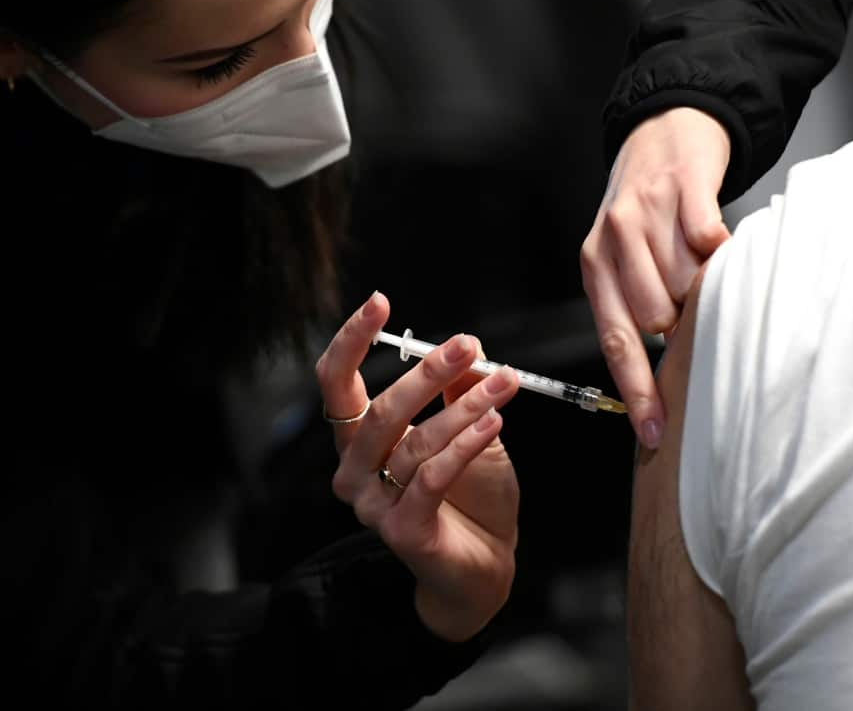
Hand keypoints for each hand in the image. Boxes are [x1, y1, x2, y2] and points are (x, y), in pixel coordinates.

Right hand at [317, 292, 520, 641]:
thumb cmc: (471, 493)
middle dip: (426, 373)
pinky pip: (432, 478)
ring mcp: (374, 505)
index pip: (336, 382)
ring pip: (415, 443)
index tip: (380, 301)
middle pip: (378, 411)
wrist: (485, 562)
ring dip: (465, 408)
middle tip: (468, 345)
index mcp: (359, 440)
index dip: (352, 340)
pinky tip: (494, 422)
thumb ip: (458, 393)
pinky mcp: (402, 531)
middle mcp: (355, 471)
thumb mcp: (467, 430)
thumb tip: (466, 347)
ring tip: (504, 384)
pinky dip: (465, 445)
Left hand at [581, 107, 730, 448]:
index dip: (636, 391)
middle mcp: (613, 239)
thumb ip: (635, 304)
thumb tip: (664, 373)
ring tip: (701, 262)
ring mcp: (647, 211)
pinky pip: (711, 239)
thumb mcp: (623, 256)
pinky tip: (717, 241)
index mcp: (595, 266)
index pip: (614, 342)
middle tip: (694, 302)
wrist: (664, 127)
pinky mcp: (683, 186)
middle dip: (681, 323)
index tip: (654, 433)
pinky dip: (723, 250)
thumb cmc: (646, 205)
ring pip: (686, 283)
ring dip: (704, 285)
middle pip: (655, 317)